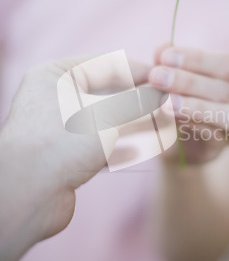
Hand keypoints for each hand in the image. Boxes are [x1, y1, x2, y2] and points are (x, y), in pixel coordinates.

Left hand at [0, 55, 149, 260]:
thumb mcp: (110, 115)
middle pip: (108, 95)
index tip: (166, 79)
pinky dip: (123, 144)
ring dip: (135, 125)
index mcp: (56, 75)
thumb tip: (167, 94)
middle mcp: (54, 98)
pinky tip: (146, 148)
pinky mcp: (65, 155)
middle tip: (169, 105)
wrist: (28, 195)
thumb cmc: (66, 141)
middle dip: (140, 102)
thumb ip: (141, 102)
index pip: (106, 65)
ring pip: (107, 121)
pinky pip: (100, 143)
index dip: (139, 71)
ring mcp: (59, 129)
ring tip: (164, 127)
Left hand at [149, 45, 228, 164]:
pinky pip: (212, 139)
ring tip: (164, 101)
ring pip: (228, 116)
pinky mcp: (219, 150)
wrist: (172, 138)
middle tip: (156, 76)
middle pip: (226, 90)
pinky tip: (168, 119)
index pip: (227, 64)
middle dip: (189, 82)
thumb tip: (161, 48)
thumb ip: (169, 63)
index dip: (197, 59)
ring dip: (193, 106)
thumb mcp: (173, 75)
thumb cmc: (179, 96)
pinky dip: (190, 127)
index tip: (165, 56)